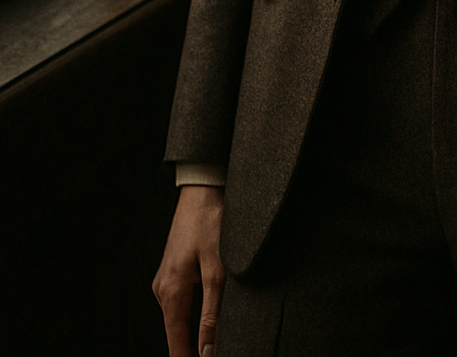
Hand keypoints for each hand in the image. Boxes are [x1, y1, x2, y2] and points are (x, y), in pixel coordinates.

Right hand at [152, 185, 224, 356]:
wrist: (203, 187)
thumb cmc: (210, 222)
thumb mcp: (218, 269)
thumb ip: (213, 313)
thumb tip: (208, 351)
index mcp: (171, 293)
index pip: (177, 346)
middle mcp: (163, 290)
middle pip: (178, 335)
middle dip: (196, 350)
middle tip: (222, 351)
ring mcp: (167, 280)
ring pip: (181, 319)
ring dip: (197, 333)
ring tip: (218, 342)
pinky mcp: (175, 270)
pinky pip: (184, 302)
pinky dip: (197, 314)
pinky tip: (213, 316)